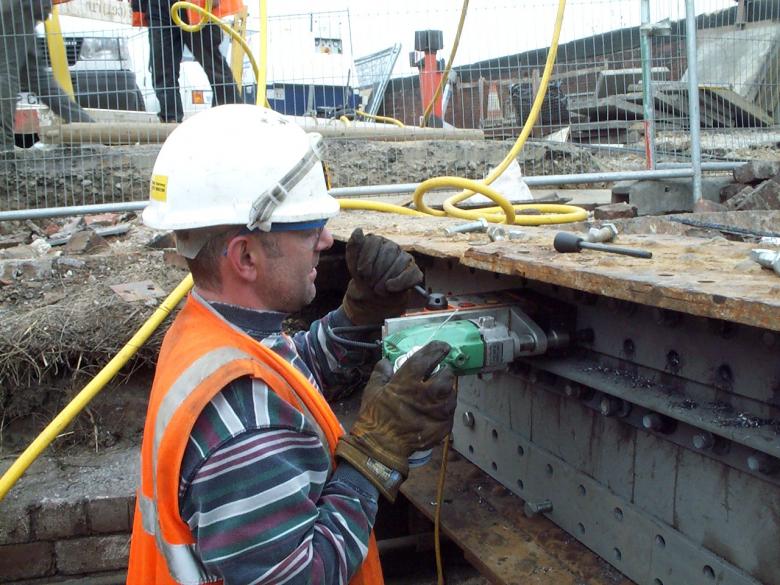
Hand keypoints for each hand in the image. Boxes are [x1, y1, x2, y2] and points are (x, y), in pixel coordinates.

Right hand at [335, 341, 456, 500]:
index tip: (442, 346)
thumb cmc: (375, 417)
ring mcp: (438, 411)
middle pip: (447, 375)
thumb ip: (381, 373)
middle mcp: (427, 394)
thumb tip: (387, 363)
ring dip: (447, 391)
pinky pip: (450, 412)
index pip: (428, 357)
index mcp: (408, 381)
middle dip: (445, 372)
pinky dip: (445, 409)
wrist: (381, 447)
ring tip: (437, 394)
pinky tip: (435, 411)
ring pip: (452, 394)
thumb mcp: (372, 390)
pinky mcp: (443, 426)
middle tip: (439, 375)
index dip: (438, 349)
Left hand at [342, 228, 422, 324]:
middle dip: (376, 271)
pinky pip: (410, 273)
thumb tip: (358, 230)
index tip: (360, 273)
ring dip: (385, 279)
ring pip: (399, 263)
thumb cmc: (364, 277)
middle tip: (369, 283)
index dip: (366, 260)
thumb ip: (353, 247)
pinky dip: (399, 282)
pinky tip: (389, 287)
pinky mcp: (414, 271)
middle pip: (387, 252)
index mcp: (377, 241)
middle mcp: (392, 246)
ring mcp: (405, 258)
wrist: (374, 296)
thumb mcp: (354, 264)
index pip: (374, 242)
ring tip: (377, 289)